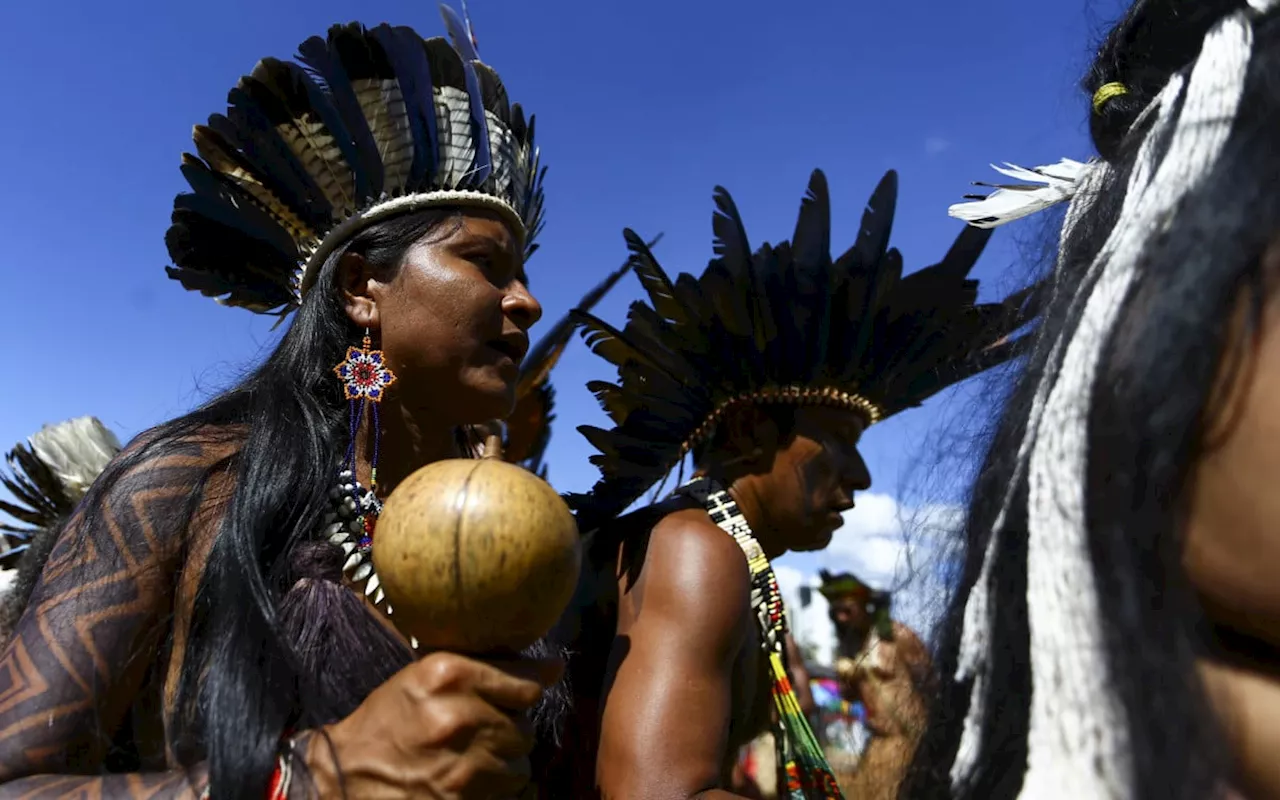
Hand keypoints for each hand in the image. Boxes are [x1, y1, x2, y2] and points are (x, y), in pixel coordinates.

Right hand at [304, 651, 562, 798]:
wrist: (346, 773)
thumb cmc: (390, 718)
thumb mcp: (427, 676)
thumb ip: (491, 668)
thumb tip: (556, 667)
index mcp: (449, 674)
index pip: (525, 686)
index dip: (526, 694)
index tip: (523, 696)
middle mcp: (458, 716)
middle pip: (525, 729)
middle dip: (506, 733)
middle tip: (476, 735)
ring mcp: (462, 764)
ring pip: (520, 766)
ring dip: (501, 765)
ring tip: (468, 760)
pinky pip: (509, 792)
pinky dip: (494, 790)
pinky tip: (467, 782)